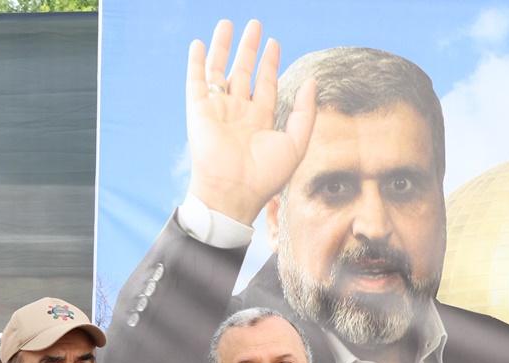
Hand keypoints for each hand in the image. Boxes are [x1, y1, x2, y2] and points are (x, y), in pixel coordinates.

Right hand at [187, 19, 316, 224]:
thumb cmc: (265, 176)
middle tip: (256, 25)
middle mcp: (237, 113)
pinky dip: (196, 63)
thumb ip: (305, 112)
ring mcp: (217, 111)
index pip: (264, 85)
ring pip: (219, 71)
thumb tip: (313, 81)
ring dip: (223, 47)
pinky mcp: (199, 112)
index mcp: (259, 121)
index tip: (274, 43)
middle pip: (243, 72)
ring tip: (228, 24)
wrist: (234, 192)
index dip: (270, 63)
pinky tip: (198, 44)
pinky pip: (196, 82)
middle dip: (249, 49)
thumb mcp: (296, 142)